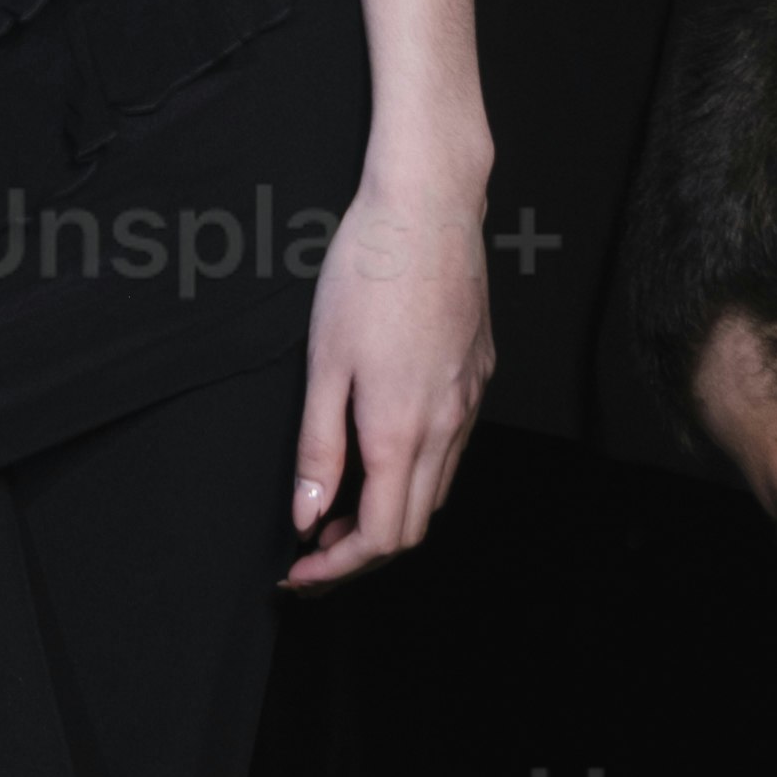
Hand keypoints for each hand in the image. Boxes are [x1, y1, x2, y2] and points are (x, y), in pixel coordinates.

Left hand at [287, 172, 489, 583]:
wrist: (428, 206)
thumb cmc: (368, 272)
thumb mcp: (324, 364)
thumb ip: (317, 448)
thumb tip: (307, 517)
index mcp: (402, 430)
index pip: (381, 537)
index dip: (337, 568)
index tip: (298, 570)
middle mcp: (448, 425)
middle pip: (413, 526)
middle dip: (360, 551)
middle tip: (310, 547)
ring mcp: (470, 401)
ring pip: (436, 490)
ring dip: (389, 513)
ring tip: (337, 504)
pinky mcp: (479, 375)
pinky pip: (453, 449)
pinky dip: (415, 474)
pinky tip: (380, 452)